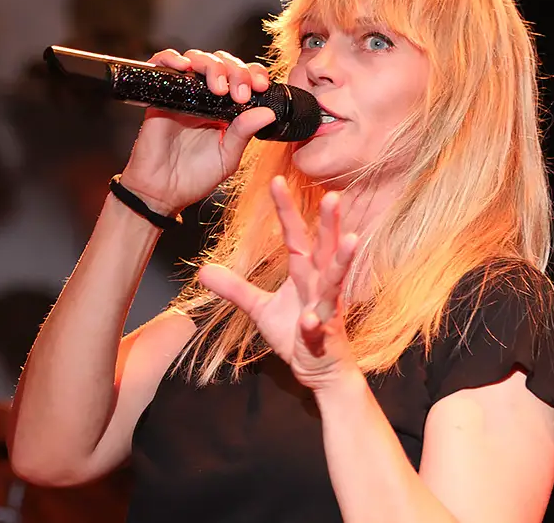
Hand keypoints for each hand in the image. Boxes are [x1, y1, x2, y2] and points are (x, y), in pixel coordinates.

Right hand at [120, 49, 277, 215]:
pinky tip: (183, 67)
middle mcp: (205, 97)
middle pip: (223, 63)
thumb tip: (267, 112)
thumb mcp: (227, 157)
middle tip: (240, 93)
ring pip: (197, 58)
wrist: (162, 192)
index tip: (260, 86)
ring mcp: (183, 94)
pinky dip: (171, 58)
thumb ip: (244, 133)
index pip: (242, 77)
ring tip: (218, 87)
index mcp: (226, 109)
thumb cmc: (194, 177)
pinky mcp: (160, 95)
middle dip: (236, 71)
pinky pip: (162, 64)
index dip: (253, 74)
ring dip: (211, 65)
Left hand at [198, 176, 360, 390]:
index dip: (286, 209)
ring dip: (342, 261)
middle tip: (333, 195)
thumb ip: (235, 288)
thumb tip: (203, 270)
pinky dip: (313, 324)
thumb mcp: (261, 309)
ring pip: (335, 282)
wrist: (321, 372)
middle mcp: (320, 285)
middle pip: (324, 249)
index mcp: (305, 274)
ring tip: (350, 239)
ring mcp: (325, 310)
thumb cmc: (297, 334)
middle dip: (329, 223)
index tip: (278, 180)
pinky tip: (308, 320)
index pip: (295, 236)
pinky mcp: (324, 337)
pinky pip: (318, 328)